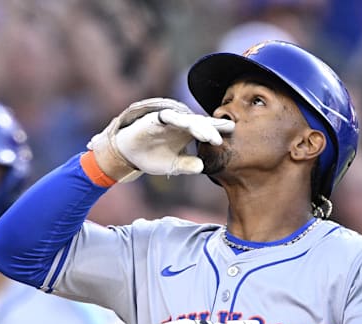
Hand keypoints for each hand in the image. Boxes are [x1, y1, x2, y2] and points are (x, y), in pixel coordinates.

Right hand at [88, 98, 232, 180]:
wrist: (128, 154)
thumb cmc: (151, 157)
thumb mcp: (172, 165)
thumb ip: (187, 165)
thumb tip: (202, 167)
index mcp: (188, 134)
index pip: (207, 131)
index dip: (218, 132)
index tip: (233, 134)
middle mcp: (181, 125)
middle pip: (200, 124)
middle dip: (212, 130)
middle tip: (222, 139)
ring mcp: (169, 121)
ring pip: (187, 120)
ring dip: (198, 127)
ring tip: (209, 137)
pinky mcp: (156, 119)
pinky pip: (168, 117)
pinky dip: (176, 120)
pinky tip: (185, 124)